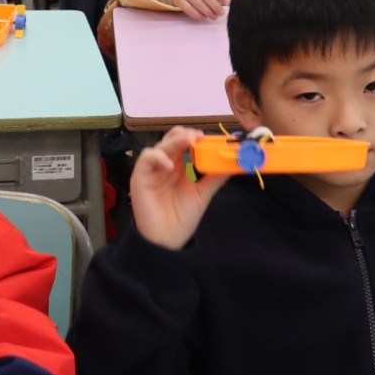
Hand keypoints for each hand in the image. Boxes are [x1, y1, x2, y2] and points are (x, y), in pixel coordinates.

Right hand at [130, 125, 223, 249]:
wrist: (167, 239)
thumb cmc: (182, 218)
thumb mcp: (202, 194)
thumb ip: (215, 178)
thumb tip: (234, 164)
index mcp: (179, 167)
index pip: (185, 143)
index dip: (196, 137)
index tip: (210, 138)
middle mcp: (165, 164)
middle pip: (172, 139)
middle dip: (186, 134)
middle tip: (199, 137)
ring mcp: (152, 170)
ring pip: (160, 145)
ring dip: (175, 141)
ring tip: (190, 141)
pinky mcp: (140, 176)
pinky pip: (146, 158)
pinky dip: (158, 157)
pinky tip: (171, 166)